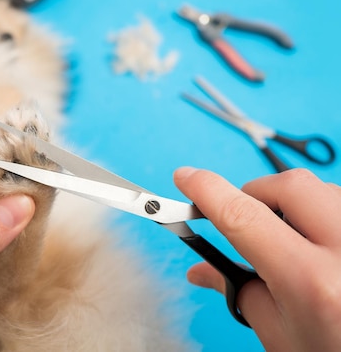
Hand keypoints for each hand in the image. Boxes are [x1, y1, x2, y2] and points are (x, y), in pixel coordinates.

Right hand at [174, 167, 340, 351]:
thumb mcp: (279, 334)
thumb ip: (238, 291)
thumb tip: (202, 269)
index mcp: (311, 283)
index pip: (244, 217)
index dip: (207, 190)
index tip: (186, 178)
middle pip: (291, 186)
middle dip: (258, 194)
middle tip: (246, 222)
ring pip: (323, 191)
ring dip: (296, 207)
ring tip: (292, 244)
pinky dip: (324, 216)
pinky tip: (322, 246)